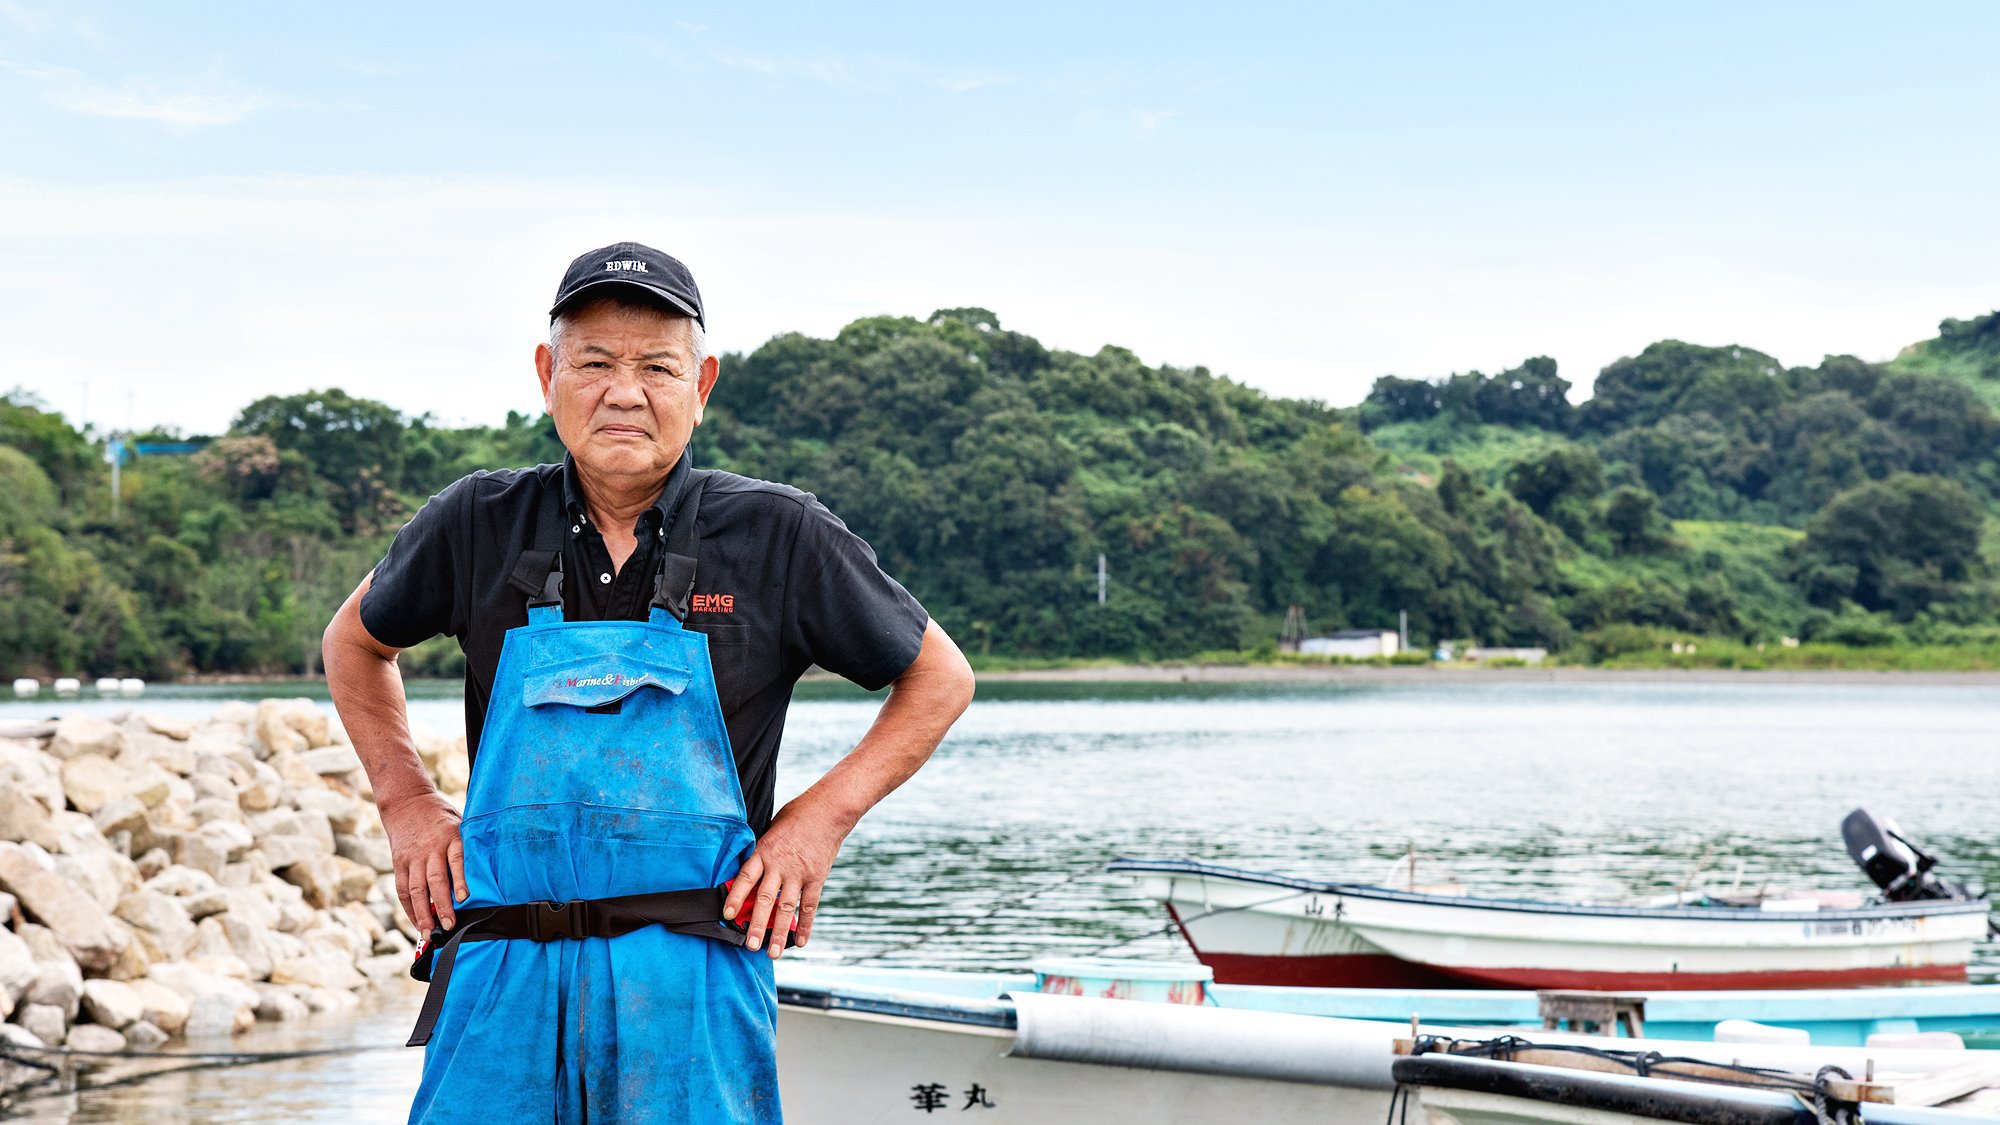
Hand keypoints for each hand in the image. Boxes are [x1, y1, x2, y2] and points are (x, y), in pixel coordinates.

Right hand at [380, 790, 466, 932]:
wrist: (407, 802)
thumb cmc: (441, 817)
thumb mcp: (460, 823)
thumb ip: (469, 845)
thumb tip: (491, 869)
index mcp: (451, 837)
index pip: (457, 859)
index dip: (460, 879)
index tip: (465, 897)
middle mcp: (431, 849)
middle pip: (435, 880)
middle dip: (442, 905)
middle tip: (449, 925)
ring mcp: (413, 857)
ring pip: (416, 889)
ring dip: (423, 913)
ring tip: (430, 932)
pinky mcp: (399, 862)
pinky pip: (403, 888)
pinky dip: (409, 907)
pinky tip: (417, 921)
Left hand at [721, 800, 849, 958]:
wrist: (828, 809)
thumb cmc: (796, 817)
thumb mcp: (771, 829)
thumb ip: (761, 853)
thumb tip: (749, 875)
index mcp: (764, 851)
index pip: (746, 878)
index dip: (735, 897)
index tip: (727, 915)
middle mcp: (780, 864)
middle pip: (765, 899)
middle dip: (756, 924)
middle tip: (750, 945)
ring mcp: (800, 872)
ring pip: (787, 907)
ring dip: (779, 932)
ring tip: (773, 953)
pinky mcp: (817, 877)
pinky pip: (810, 905)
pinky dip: (806, 925)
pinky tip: (801, 942)